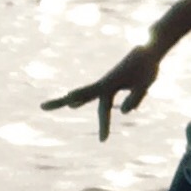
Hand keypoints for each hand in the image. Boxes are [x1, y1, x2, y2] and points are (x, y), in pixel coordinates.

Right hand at [44, 43, 160, 140]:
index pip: (102, 107)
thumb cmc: (148, 68)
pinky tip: (75, 103)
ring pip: (87, 94)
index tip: (102, 141)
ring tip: (59, 106)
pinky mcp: (111, 81)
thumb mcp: (144, 85)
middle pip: (81, 96)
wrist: (148, 49)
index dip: (104, 125)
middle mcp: (104, 83)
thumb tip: (126, 113)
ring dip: (73, 99)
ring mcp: (106, 82)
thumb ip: (135, 98)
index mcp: (110, 84)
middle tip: (41, 107)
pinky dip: (85, 97)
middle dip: (62, 102)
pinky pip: (98, 93)